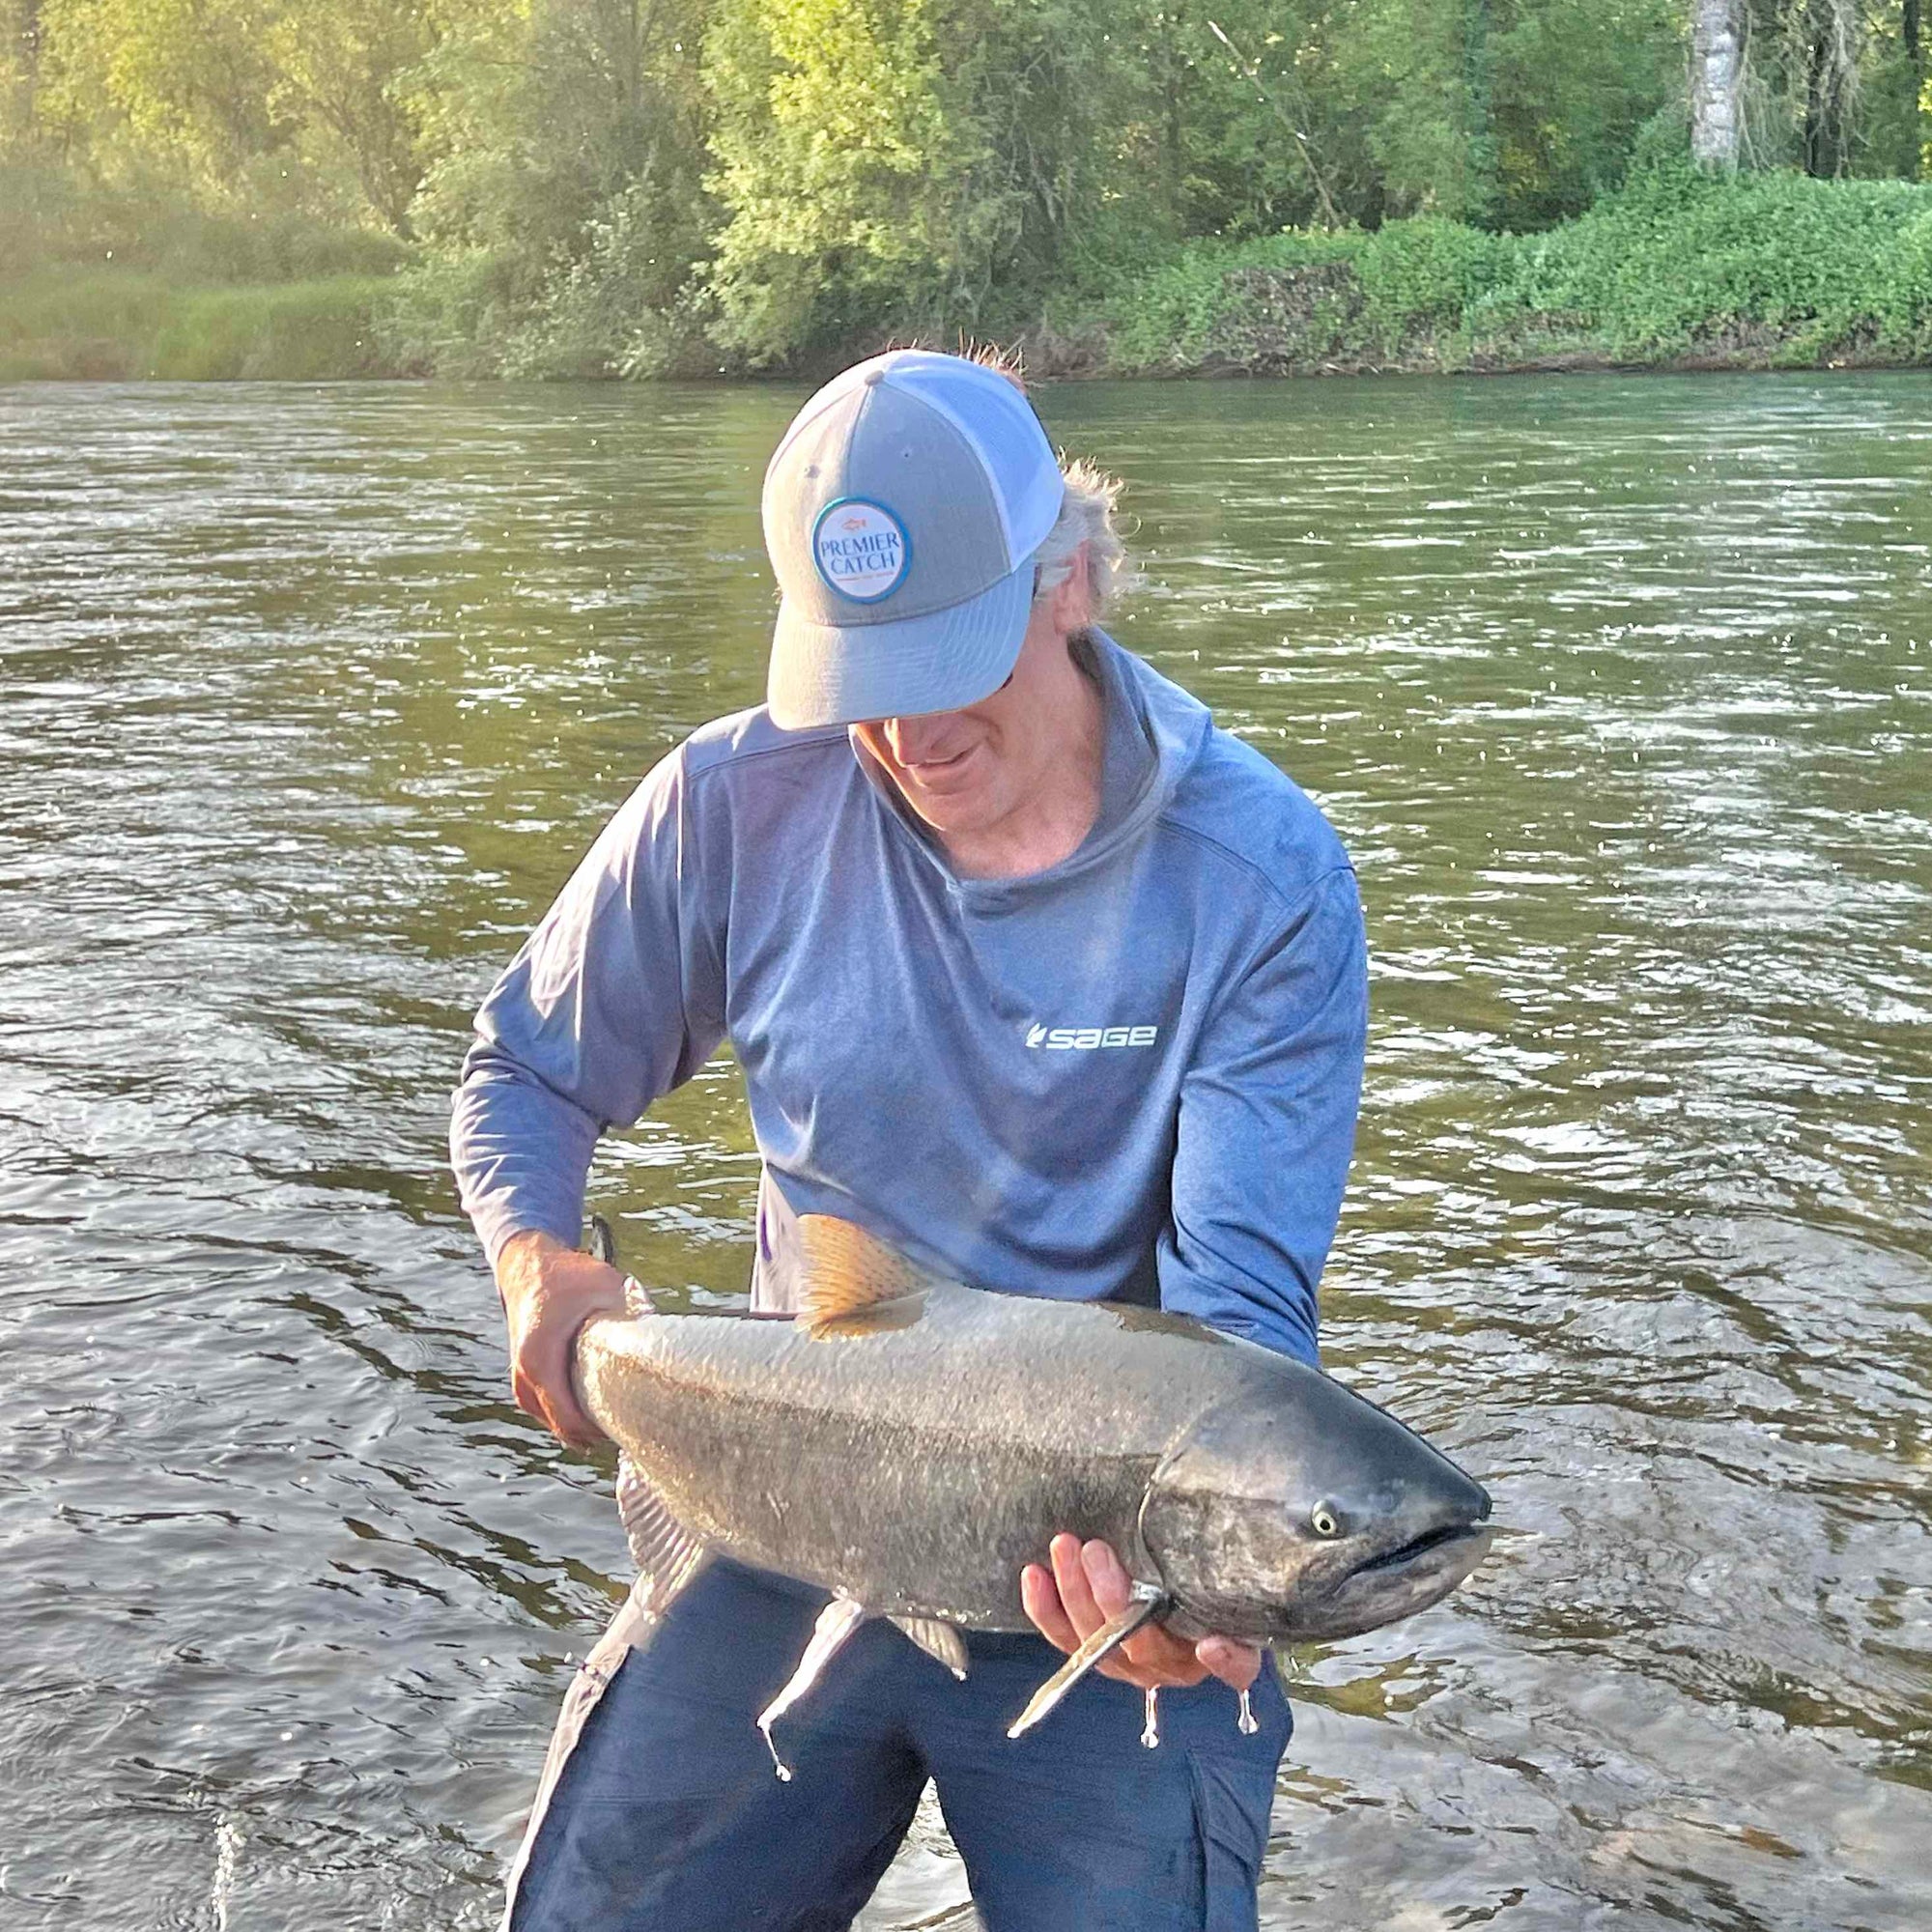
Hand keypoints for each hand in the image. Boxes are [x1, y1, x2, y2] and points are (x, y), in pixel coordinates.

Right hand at [495, 1229, 628, 1447]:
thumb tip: (664, 1334)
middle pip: (560, 1426)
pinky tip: (593, 1414)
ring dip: (580, 1426)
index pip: (568, 1418)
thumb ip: (633, 1310)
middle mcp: (525, 1374)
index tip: (629, 1428)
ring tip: (617, 1424)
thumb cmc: (566, 1275)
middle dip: (594, 1432)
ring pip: (550, 1420)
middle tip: (631, 1430)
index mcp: (541, 1358)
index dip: (599, 1431)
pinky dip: (566, 1414)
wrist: (526, 1264)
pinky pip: (543, 1408)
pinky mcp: (522, 1375)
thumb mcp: (604, 1286)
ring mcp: (520, 1377)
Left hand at [1021, 1534, 1261, 1693]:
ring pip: (1092, 1638)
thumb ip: (1236, 1632)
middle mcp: (1160, 1666)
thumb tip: (1215, 1647)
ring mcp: (1120, 1659)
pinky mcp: (1088, 1647)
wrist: (1173, 1592)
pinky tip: (1034, 1575)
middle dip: (1110, 1595)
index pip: (1222, 1665)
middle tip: (1097, 1551)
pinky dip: (1044, 1607)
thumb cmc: (1202, 1594)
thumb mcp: (1233, 1604)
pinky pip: (1061, 1634)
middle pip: (1135, 1641)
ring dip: (1072, 1591)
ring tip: (1064, 1548)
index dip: (1220, 1659)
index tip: (1210, 1643)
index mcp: (1202, 1657)